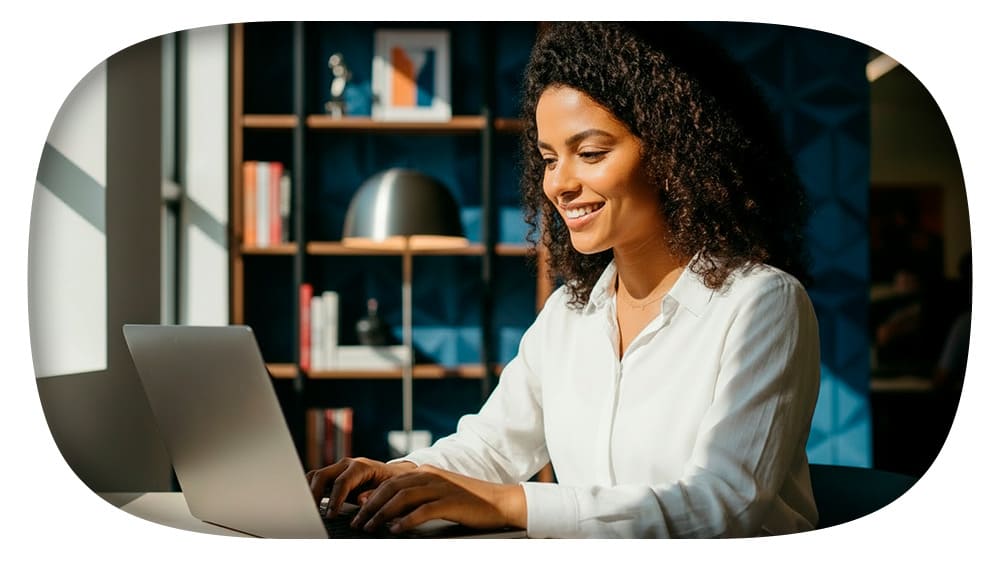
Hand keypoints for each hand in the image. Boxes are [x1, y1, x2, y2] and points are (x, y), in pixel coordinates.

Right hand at [306, 457, 415, 516]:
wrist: (392, 474)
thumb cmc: (390, 483)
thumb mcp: (388, 489)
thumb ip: (374, 494)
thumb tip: (360, 501)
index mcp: (361, 467)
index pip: (342, 481)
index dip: (335, 499)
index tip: (331, 514)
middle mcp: (347, 465)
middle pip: (323, 475)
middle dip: (315, 494)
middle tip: (311, 512)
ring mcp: (338, 468)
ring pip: (316, 475)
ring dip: (309, 491)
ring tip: (305, 509)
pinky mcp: (333, 475)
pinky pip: (316, 479)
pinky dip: (309, 489)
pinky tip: (307, 503)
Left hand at [351, 464, 526, 533]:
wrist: (499, 501)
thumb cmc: (468, 501)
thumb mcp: (439, 493)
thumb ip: (417, 497)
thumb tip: (390, 510)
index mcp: (425, 473)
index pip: (390, 482)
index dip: (371, 495)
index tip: (357, 509)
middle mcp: (430, 476)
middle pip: (391, 488)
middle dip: (371, 506)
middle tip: (358, 522)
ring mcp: (440, 488)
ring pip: (402, 498)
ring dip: (383, 513)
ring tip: (371, 528)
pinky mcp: (450, 502)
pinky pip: (423, 511)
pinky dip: (406, 521)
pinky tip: (395, 530)